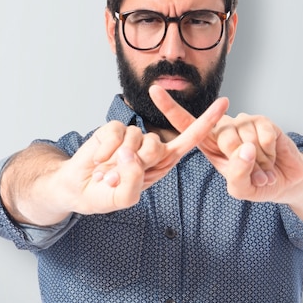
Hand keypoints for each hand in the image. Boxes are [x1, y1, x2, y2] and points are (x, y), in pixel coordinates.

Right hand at [56, 93, 228, 214]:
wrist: (78, 187)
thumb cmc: (105, 195)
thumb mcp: (124, 198)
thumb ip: (133, 180)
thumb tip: (131, 153)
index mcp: (163, 162)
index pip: (190, 139)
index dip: (207, 122)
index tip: (225, 103)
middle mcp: (151, 147)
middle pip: (156, 145)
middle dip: (137, 163)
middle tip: (119, 177)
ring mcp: (133, 136)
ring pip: (135, 138)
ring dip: (117, 160)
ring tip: (107, 171)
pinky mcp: (115, 128)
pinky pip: (116, 133)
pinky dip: (105, 150)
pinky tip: (98, 160)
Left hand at [149, 85, 302, 203]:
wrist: (286, 182)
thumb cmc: (257, 184)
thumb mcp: (241, 189)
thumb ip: (237, 175)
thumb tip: (244, 147)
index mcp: (210, 144)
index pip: (186, 124)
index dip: (170, 107)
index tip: (154, 90)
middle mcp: (223, 129)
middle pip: (222, 138)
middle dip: (240, 162)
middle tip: (253, 174)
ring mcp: (243, 122)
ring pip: (244, 139)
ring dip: (258, 161)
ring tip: (262, 167)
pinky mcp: (263, 121)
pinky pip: (263, 136)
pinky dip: (269, 153)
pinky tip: (272, 157)